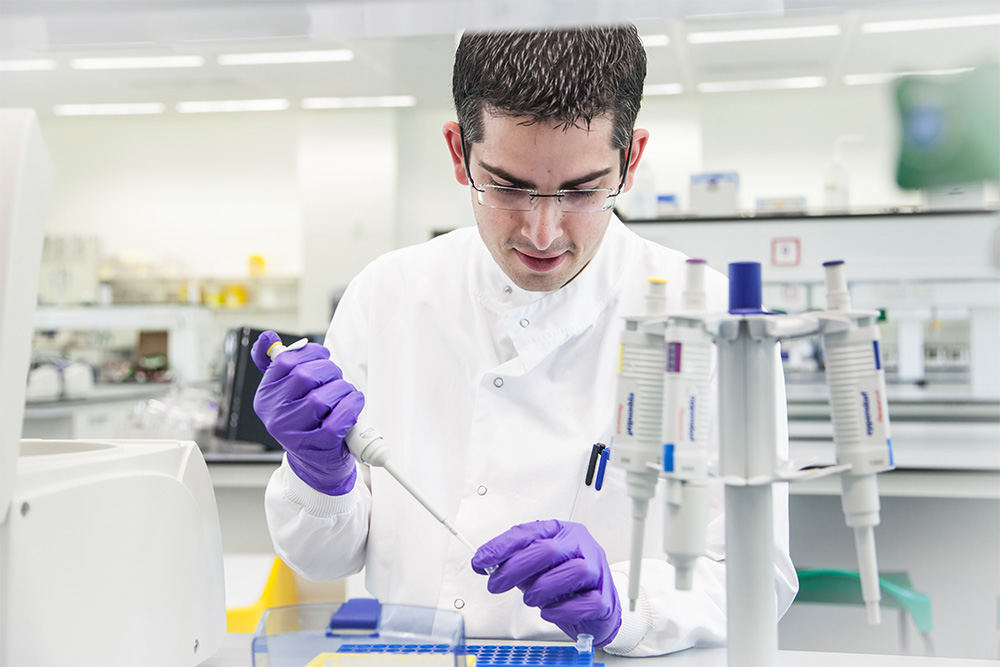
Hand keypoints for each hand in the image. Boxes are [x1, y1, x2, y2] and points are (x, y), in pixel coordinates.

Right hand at [251, 331, 363, 495]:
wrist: (316, 464)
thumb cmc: (307, 422)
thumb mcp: (287, 393)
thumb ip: (277, 364)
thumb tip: (268, 337)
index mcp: (266, 396)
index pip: (284, 361)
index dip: (311, 353)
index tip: (323, 358)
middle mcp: (274, 415)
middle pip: (305, 376)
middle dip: (330, 372)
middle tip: (336, 381)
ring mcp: (293, 434)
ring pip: (322, 398)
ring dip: (343, 391)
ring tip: (345, 397)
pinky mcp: (316, 448)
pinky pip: (337, 421)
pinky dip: (351, 409)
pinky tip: (353, 407)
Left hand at [472, 520, 621, 647]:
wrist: (596, 608)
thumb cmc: (564, 583)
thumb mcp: (535, 568)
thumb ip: (514, 562)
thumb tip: (486, 563)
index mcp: (562, 532)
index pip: (529, 532)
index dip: (502, 546)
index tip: (481, 560)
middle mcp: (581, 547)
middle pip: (549, 550)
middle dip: (516, 568)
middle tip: (496, 584)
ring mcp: (597, 571)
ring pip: (573, 571)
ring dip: (543, 588)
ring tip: (530, 598)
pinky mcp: (604, 598)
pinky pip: (586, 602)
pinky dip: (562, 609)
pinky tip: (549, 611)